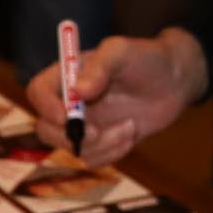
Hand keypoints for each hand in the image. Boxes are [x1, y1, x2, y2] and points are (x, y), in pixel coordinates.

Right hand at [23, 30, 203, 165]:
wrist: (175, 81)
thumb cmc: (146, 58)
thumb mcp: (122, 52)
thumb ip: (100, 67)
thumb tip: (77, 91)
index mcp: (68, 75)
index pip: (38, 91)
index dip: (45, 107)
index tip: (68, 117)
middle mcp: (70, 102)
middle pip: (45, 129)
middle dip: (70, 137)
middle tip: (98, 132)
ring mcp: (85, 124)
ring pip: (73, 150)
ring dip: (103, 145)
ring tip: (130, 126)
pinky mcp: (101, 142)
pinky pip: (93, 159)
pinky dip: (113, 152)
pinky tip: (131, 134)